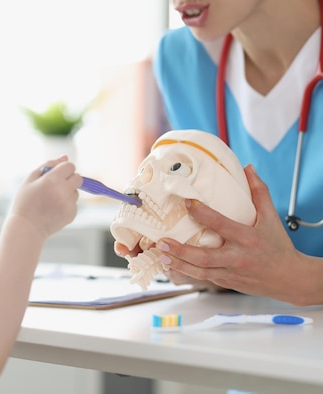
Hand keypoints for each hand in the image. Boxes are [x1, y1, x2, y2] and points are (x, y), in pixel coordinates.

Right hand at [9, 156, 81, 238]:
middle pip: (78, 178)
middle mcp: (63, 191)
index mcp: (52, 179)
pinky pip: (73, 203)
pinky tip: (53, 209)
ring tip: (51, 200)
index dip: (63, 169)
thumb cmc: (25, 202)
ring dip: (67, 192)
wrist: (27, 228)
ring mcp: (69, 203)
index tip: (56, 175)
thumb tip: (65, 157)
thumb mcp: (30, 180)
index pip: (70, 166)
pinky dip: (66, 204)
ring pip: (76, 191)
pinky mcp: (72, 214)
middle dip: (69, 179)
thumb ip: (48, 165)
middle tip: (56, 186)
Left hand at [156, 165, 321, 304]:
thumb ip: (259, 192)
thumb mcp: (271, 217)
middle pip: (204, 257)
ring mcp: (230, 272)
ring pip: (200, 272)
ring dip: (178, 264)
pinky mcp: (226, 282)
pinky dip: (185, 272)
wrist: (290, 278)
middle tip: (162, 242)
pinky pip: (203, 278)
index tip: (186, 202)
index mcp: (247, 238)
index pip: (221, 224)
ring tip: (160, 255)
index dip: (202, 213)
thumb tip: (248, 168)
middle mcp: (237, 257)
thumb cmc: (278, 246)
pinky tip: (170, 265)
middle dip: (180, 251)